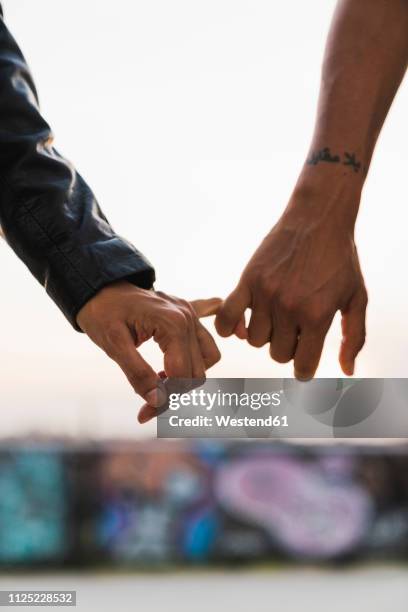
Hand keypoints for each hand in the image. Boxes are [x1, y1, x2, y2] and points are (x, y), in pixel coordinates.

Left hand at [77, 281, 220, 417]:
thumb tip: (157, 401)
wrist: (99, 288)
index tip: (143, 415)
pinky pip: (205, 344)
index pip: (182, 376)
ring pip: (207, 361)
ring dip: (186, 378)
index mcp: (173, 324)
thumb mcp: (113, 345)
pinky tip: (169, 369)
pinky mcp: (188, 316)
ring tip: (158, 380)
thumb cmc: (103, 313)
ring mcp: (190, 315)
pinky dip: (194, 361)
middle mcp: (188, 318)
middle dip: (173, 394)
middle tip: (145, 406)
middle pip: (196, 373)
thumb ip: (137, 373)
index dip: (165, 400)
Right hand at [215, 185, 367, 378]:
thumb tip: (346, 371)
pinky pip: (226, 317)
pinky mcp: (248, 279)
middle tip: (295, 328)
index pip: (303, 366)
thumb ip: (354, 337)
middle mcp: (289, 308)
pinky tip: (240, 323)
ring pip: (253, 339)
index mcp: (317, 316)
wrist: (318, 218)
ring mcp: (265, 293)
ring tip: (276, 316)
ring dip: (265, 334)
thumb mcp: (356, 297)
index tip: (305, 357)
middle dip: (287, 347)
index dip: (305, 367)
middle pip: (277, 354)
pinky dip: (227, 327)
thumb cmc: (340, 259)